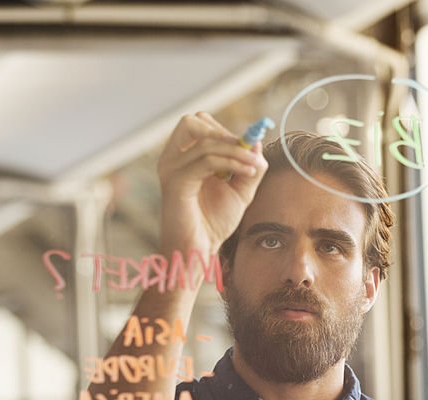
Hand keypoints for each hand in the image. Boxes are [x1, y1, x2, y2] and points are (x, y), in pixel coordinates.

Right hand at [156, 112, 268, 253]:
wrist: (199, 249)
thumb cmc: (214, 222)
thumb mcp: (240, 190)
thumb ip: (249, 165)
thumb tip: (256, 141)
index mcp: (183, 157)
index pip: (200, 124)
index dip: (226, 130)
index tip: (249, 147)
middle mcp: (172, 158)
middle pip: (194, 121)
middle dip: (225, 134)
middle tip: (247, 153)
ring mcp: (171, 168)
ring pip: (206, 142)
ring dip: (236, 151)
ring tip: (253, 166)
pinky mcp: (175, 181)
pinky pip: (206, 161)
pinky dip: (231, 162)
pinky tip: (247, 172)